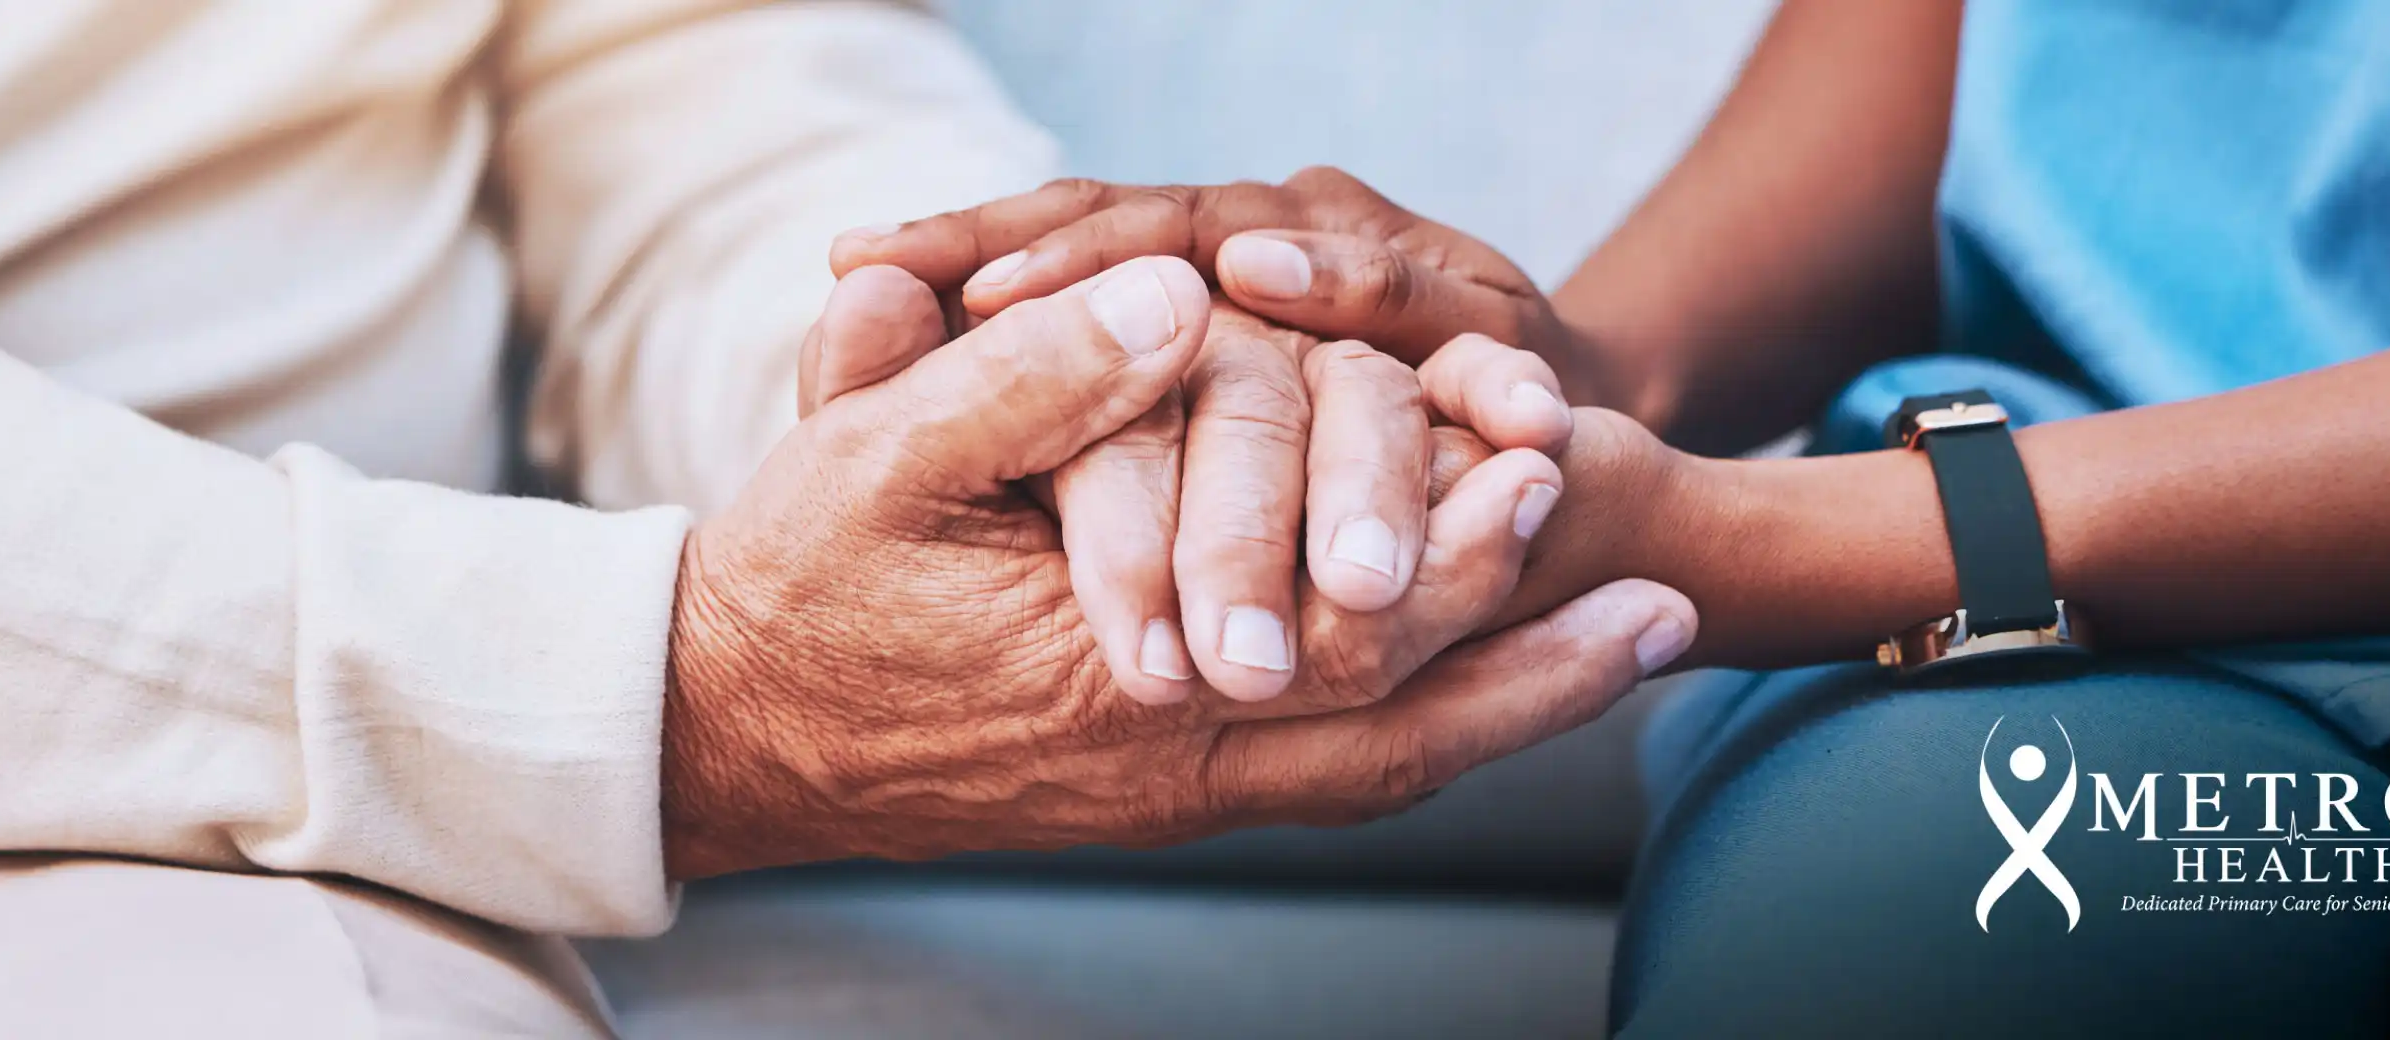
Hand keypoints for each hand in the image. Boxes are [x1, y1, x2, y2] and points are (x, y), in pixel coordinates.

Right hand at [662, 258, 1697, 878]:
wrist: (728, 729)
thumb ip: (1027, 383)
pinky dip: (1425, 720)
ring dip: (1508, 704)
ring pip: (1376, 762)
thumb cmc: (799, 586)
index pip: (1328, 644)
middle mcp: (1167, 759)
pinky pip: (1327, 766)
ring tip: (1630, 644)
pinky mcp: (1162, 781)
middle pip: (1398, 735)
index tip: (1548, 485)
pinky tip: (1493, 673)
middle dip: (1535, 667)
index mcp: (1113, 680)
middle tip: (1660, 604)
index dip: (1455, 570)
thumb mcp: (877, 458)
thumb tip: (1178, 310)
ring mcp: (1171, 786)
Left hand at [829, 166, 1664, 424]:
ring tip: (1206, 284)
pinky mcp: (1490, 331)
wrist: (1512, 487)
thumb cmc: (1276, 485)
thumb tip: (848, 286)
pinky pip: (1455, 328)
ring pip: (1303, 253)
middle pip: (1168, 227)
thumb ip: (977, 381)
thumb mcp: (1120, 454)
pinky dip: (1413, 321)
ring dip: (1260, 277)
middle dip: (1082, 265)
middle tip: (987, 294)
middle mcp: (1271, 243)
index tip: (856, 260)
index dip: (965, 244)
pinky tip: (1324, 306)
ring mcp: (1379, 270)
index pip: (1061, 235)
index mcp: (1178, 271)